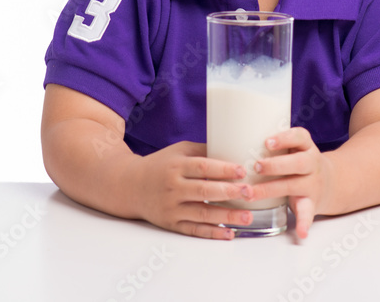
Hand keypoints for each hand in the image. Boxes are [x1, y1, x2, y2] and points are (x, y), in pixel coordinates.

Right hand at [131, 141, 254, 239]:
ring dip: (227, 216)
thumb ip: (203, 150)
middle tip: (249, 192)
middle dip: (229, 192)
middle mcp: (173, 188)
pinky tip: (229, 232)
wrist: (129, 186)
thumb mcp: (178, 151)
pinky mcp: (171, 224)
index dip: (223, 169)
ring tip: (248, 215)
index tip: (242, 170)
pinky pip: (194, 230)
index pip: (202, 167)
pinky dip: (212, 232)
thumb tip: (233, 146)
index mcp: (176, 166)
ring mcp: (171, 208)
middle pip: (204, 191)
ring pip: (202, 214)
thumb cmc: (161, 165)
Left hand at [248, 127, 333, 238]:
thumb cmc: (300, 162)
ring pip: (294, 185)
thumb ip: (274, 145)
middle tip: (255, 166)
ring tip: (251, 194)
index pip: (299, 137)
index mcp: (305, 147)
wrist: (333, 183)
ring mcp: (312, 184)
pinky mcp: (312, 203)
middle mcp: (311, 164)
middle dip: (275, 165)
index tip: (267, 142)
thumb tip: (234, 136)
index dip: (284, 138)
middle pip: (298, 162)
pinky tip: (301, 233)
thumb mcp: (295, 148)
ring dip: (271, 190)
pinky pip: (308, 213)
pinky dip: (305, 223)